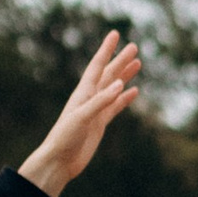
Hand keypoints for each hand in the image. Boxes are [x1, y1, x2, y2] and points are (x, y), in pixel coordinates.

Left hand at [19, 33, 143, 196]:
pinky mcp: (99, 123)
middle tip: (135, 47)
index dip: (106, 50)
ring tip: (137, 64)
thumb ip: (101, 101)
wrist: (60, 161)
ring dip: (124, 76)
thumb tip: (119, 84)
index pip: (97, 66)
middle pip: (108, 74)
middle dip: (121, 60)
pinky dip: (124, 98)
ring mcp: (96, 110)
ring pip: (113, 88)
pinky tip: (134, 92)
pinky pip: (115, 106)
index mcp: (83, 92)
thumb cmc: (65, 138)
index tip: (115, 35)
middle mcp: (90, 98)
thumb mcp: (82, 117)